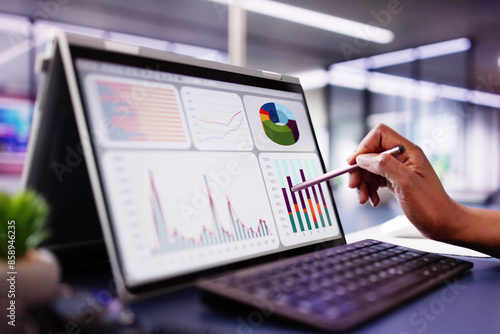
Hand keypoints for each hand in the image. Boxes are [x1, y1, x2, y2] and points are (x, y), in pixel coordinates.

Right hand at [346, 124, 462, 239]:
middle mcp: (402, 157)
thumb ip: (384, 166)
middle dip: (359, 169)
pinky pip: (374, 179)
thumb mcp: (406, 183)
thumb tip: (362, 158)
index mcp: (408, 151)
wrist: (443, 224)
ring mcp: (398, 169)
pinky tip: (372, 200)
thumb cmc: (431, 206)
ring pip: (369, 168)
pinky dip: (369, 190)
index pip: (379, 135)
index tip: (353, 164)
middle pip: (370, 153)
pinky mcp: (395, 181)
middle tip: (354, 185)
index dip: (363, 147)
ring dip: (363, 183)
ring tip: (364, 198)